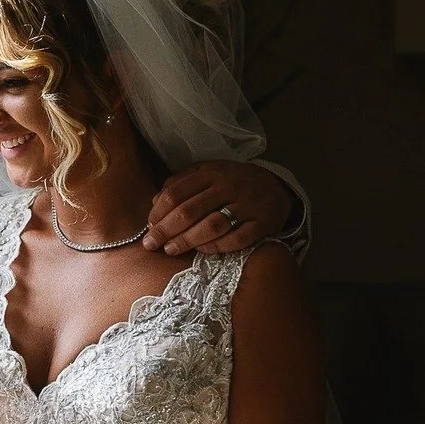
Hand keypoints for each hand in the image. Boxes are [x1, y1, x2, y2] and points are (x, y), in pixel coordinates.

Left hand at [142, 161, 293, 255]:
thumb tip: (154, 201)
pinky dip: (216, 246)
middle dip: (165, 230)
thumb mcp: (208, 173)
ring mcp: (247, 205)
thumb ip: (181, 183)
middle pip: (190, 211)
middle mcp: (229, 186)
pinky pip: (237, 239)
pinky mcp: (262, 223)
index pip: (176, 193)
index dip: (158, 213)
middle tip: (151, 245)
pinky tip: (201, 251)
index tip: (149, 227)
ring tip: (171, 250)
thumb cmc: (233, 183)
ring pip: (212, 225)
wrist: (276, 187)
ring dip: (187, 240)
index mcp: (212, 172)